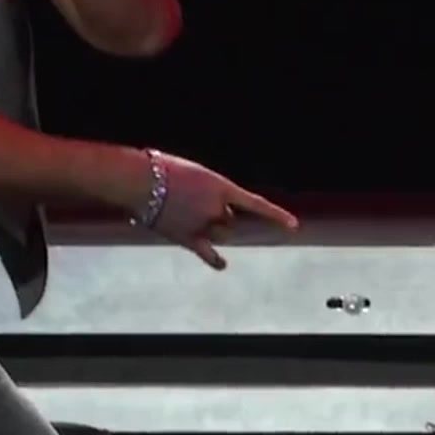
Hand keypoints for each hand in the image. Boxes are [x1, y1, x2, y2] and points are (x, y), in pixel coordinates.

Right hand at [142, 149, 298, 269]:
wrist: (141, 180)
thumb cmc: (163, 169)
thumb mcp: (194, 172)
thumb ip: (206, 189)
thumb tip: (203, 204)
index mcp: (222, 187)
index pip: (256, 204)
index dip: (276, 215)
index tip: (293, 226)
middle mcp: (217, 208)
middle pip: (231, 220)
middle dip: (222, 215)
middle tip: (197, 204)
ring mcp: (203, 225)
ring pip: (221, 234)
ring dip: (215, 229)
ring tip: (191, 216)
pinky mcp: (187, 238)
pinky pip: (207, 253)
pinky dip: (215, 260)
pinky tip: (223, 265)